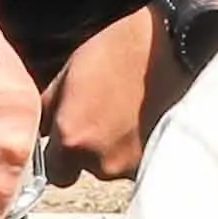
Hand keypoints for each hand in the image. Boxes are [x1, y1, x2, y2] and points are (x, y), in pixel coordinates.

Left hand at [40, 3, 164, 184]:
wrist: (178, 45)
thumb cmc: (124, 49)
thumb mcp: (70, 70)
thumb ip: (49, 108)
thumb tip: (39, 129)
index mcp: (72, 138)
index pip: (54, 173)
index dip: (62, 155)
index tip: (71, 137)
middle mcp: (101, 162)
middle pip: (88, 170)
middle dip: (92, 150)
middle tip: (106, 116)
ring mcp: (134, 165)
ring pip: (117, 166)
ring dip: (119, 148)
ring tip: (131, 113)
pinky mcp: (161, 161)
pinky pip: (141, 162)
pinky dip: (143, 146)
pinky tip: (149, 119)